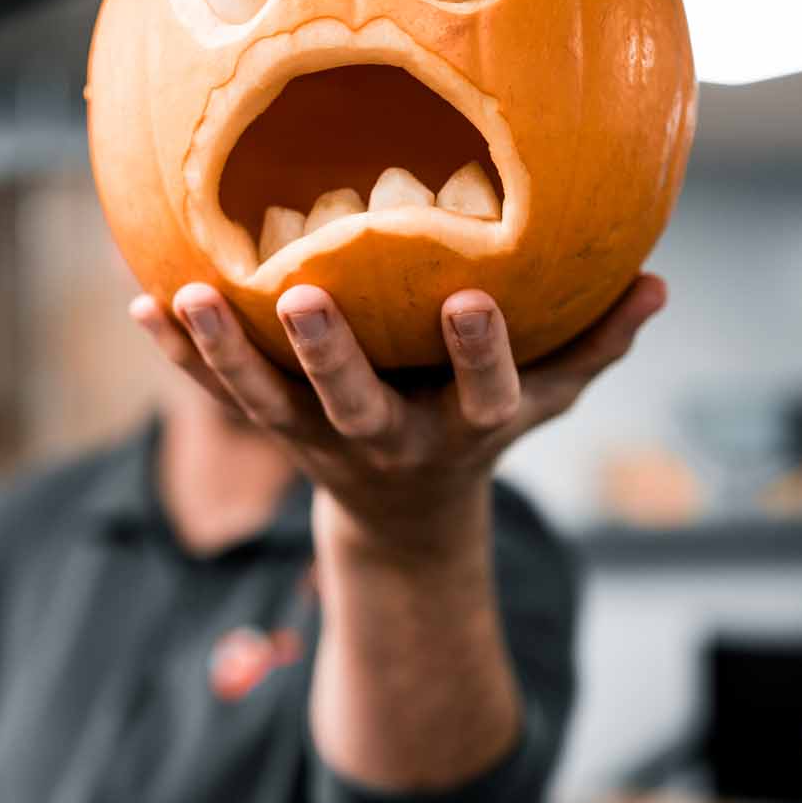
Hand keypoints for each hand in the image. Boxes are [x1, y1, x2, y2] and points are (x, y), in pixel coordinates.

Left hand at [130, 274, 666, 555]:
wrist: (403, 520)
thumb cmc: (480, 429)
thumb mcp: (549, 399)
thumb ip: (597, 344)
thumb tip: (660, 283)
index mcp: (462, 428)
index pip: (482, 394)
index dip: (479, 355)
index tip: (472, 302)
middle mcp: (386, 437)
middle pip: (354, 403)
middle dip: (329, 355)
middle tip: (301, 297)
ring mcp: (320, 439)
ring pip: (268, 401)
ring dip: (225, 353)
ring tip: (186, 298)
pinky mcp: (272, 431)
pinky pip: (220, 394)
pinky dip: (182, 355)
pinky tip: (142, 305)